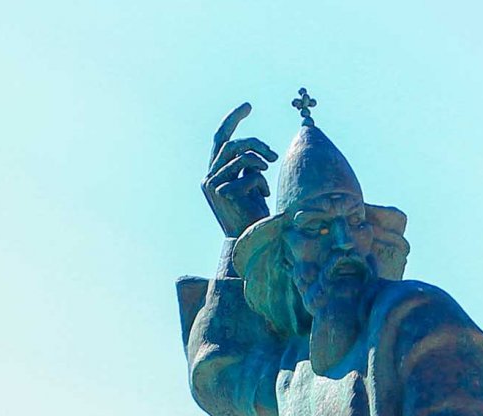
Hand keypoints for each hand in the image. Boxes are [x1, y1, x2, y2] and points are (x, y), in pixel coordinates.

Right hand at [202, 103, 275, 240]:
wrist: (249, 241)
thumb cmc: (252, 215)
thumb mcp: (249, 185)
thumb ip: (248, 168)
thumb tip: (260, 152)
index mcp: (212, 173)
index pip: (220, 139)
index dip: (233, 120)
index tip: (248, 106)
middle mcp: (208, 177)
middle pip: (232, 144)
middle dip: (257, 144)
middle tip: (274, 156)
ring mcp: (214, 184)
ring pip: (242, 156)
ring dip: (261, 163)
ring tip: (269, 175)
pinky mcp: (224, 192)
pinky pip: (251, 174)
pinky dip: (262, 183)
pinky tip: (263, 198)